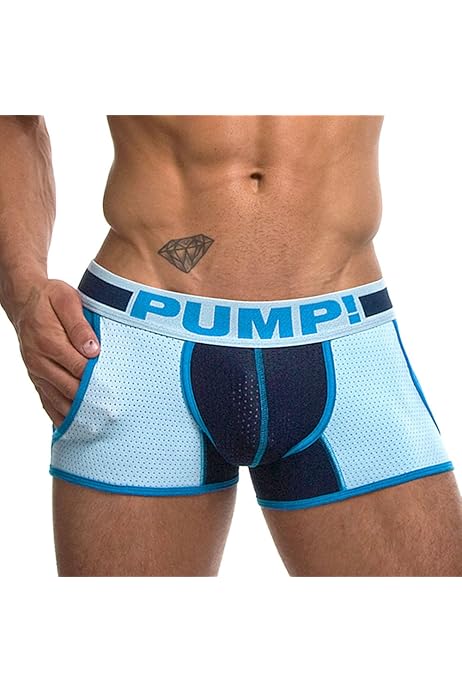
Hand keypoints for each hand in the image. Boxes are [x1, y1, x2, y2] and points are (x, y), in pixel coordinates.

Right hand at [14, 278, 100, 427]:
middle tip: (115, 414)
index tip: (118, 391)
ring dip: (78, 414)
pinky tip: (76, 426)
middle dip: (92, 402)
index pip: (78, 368)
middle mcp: (40, 361)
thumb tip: (93, 349)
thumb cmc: (51, 298)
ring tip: (101, 425)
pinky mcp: (36, 378)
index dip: (98, 380)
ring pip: (58, 400)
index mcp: (50, 342)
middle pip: (69, 388)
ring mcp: (36, 372)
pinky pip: (47, 402)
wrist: (24, 300)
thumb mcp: (66, 300)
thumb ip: (80, 325)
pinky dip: (61, 416)